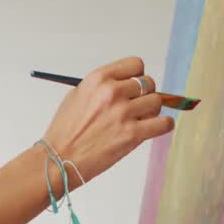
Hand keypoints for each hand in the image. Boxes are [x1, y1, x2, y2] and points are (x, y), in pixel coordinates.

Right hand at [41, 56, 174, 187]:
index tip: (135, 86)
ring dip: (152, 111)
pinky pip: (163, 123)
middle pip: (149, 83)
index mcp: (98, 79)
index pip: (135, 65)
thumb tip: (125, 85)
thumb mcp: (77, 96)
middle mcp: (112, 92)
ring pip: (157, 102)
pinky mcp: (132, 134)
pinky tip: (156, 127)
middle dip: (145, 94)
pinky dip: (163, 125)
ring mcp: (123, 113)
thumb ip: (101, 87)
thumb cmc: (65, 131)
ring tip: (141, 119)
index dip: (138, 75)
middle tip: (136, 107)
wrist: (60, 158)